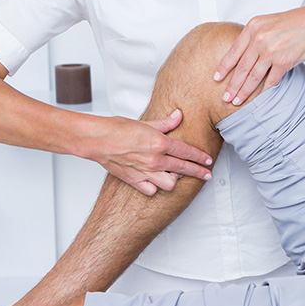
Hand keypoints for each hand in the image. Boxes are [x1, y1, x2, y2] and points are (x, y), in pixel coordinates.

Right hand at [82, 109, 212, 195]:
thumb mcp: (146, 122)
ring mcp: (145, 172)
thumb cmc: (117, 129)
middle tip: (206, 175)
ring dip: (175, 180)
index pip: (187, 151)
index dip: (200, 157)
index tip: (208, 160)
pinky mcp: (134, 180)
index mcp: (159, 143)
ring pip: (170, 184)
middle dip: (199, 172)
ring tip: (176, 175)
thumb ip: (165, 123)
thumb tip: (178, 115)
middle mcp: (155, 159)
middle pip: (184, 169)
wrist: (97, 140)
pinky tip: (155, 181)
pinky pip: (151, 190)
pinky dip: (155, 187)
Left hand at [214, 5, 304, 104]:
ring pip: (253, 77)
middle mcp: (259, 38)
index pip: (233, 51)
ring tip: (236, 101)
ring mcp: (271, 50)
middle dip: (232, 85)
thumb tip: (243, 55)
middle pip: (241, 67)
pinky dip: (263, 92)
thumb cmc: (295, 22)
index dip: (224, 67)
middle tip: (225, 97)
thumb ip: (255, 37)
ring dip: (244, 91)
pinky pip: (270, 81)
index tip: (216, 78)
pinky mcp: (284, 61)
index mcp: (253, 27)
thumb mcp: (268, 23)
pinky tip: (258, 98)